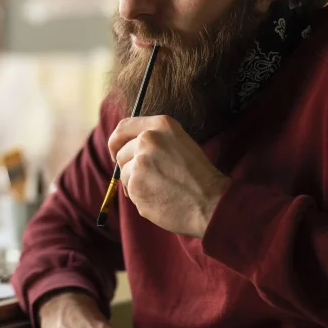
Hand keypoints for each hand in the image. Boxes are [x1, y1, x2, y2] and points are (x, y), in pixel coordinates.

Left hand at [108, 115, 229, 237]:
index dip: (116, 141)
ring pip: (124, 173)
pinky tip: (160, 199)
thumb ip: (155, 140)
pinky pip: (129, 191)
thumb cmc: (199, 176)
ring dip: (135, 184)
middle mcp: (148, 138)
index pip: (123, 127)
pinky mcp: (136, 183)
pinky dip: (140, 197)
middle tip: (148, 179)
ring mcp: (140, 161)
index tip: (116, 152)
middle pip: (121, 152)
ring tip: (160, 189)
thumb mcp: (179, 143)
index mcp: (161, 125)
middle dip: (129, 167)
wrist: (211, 202)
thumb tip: (126, 146)